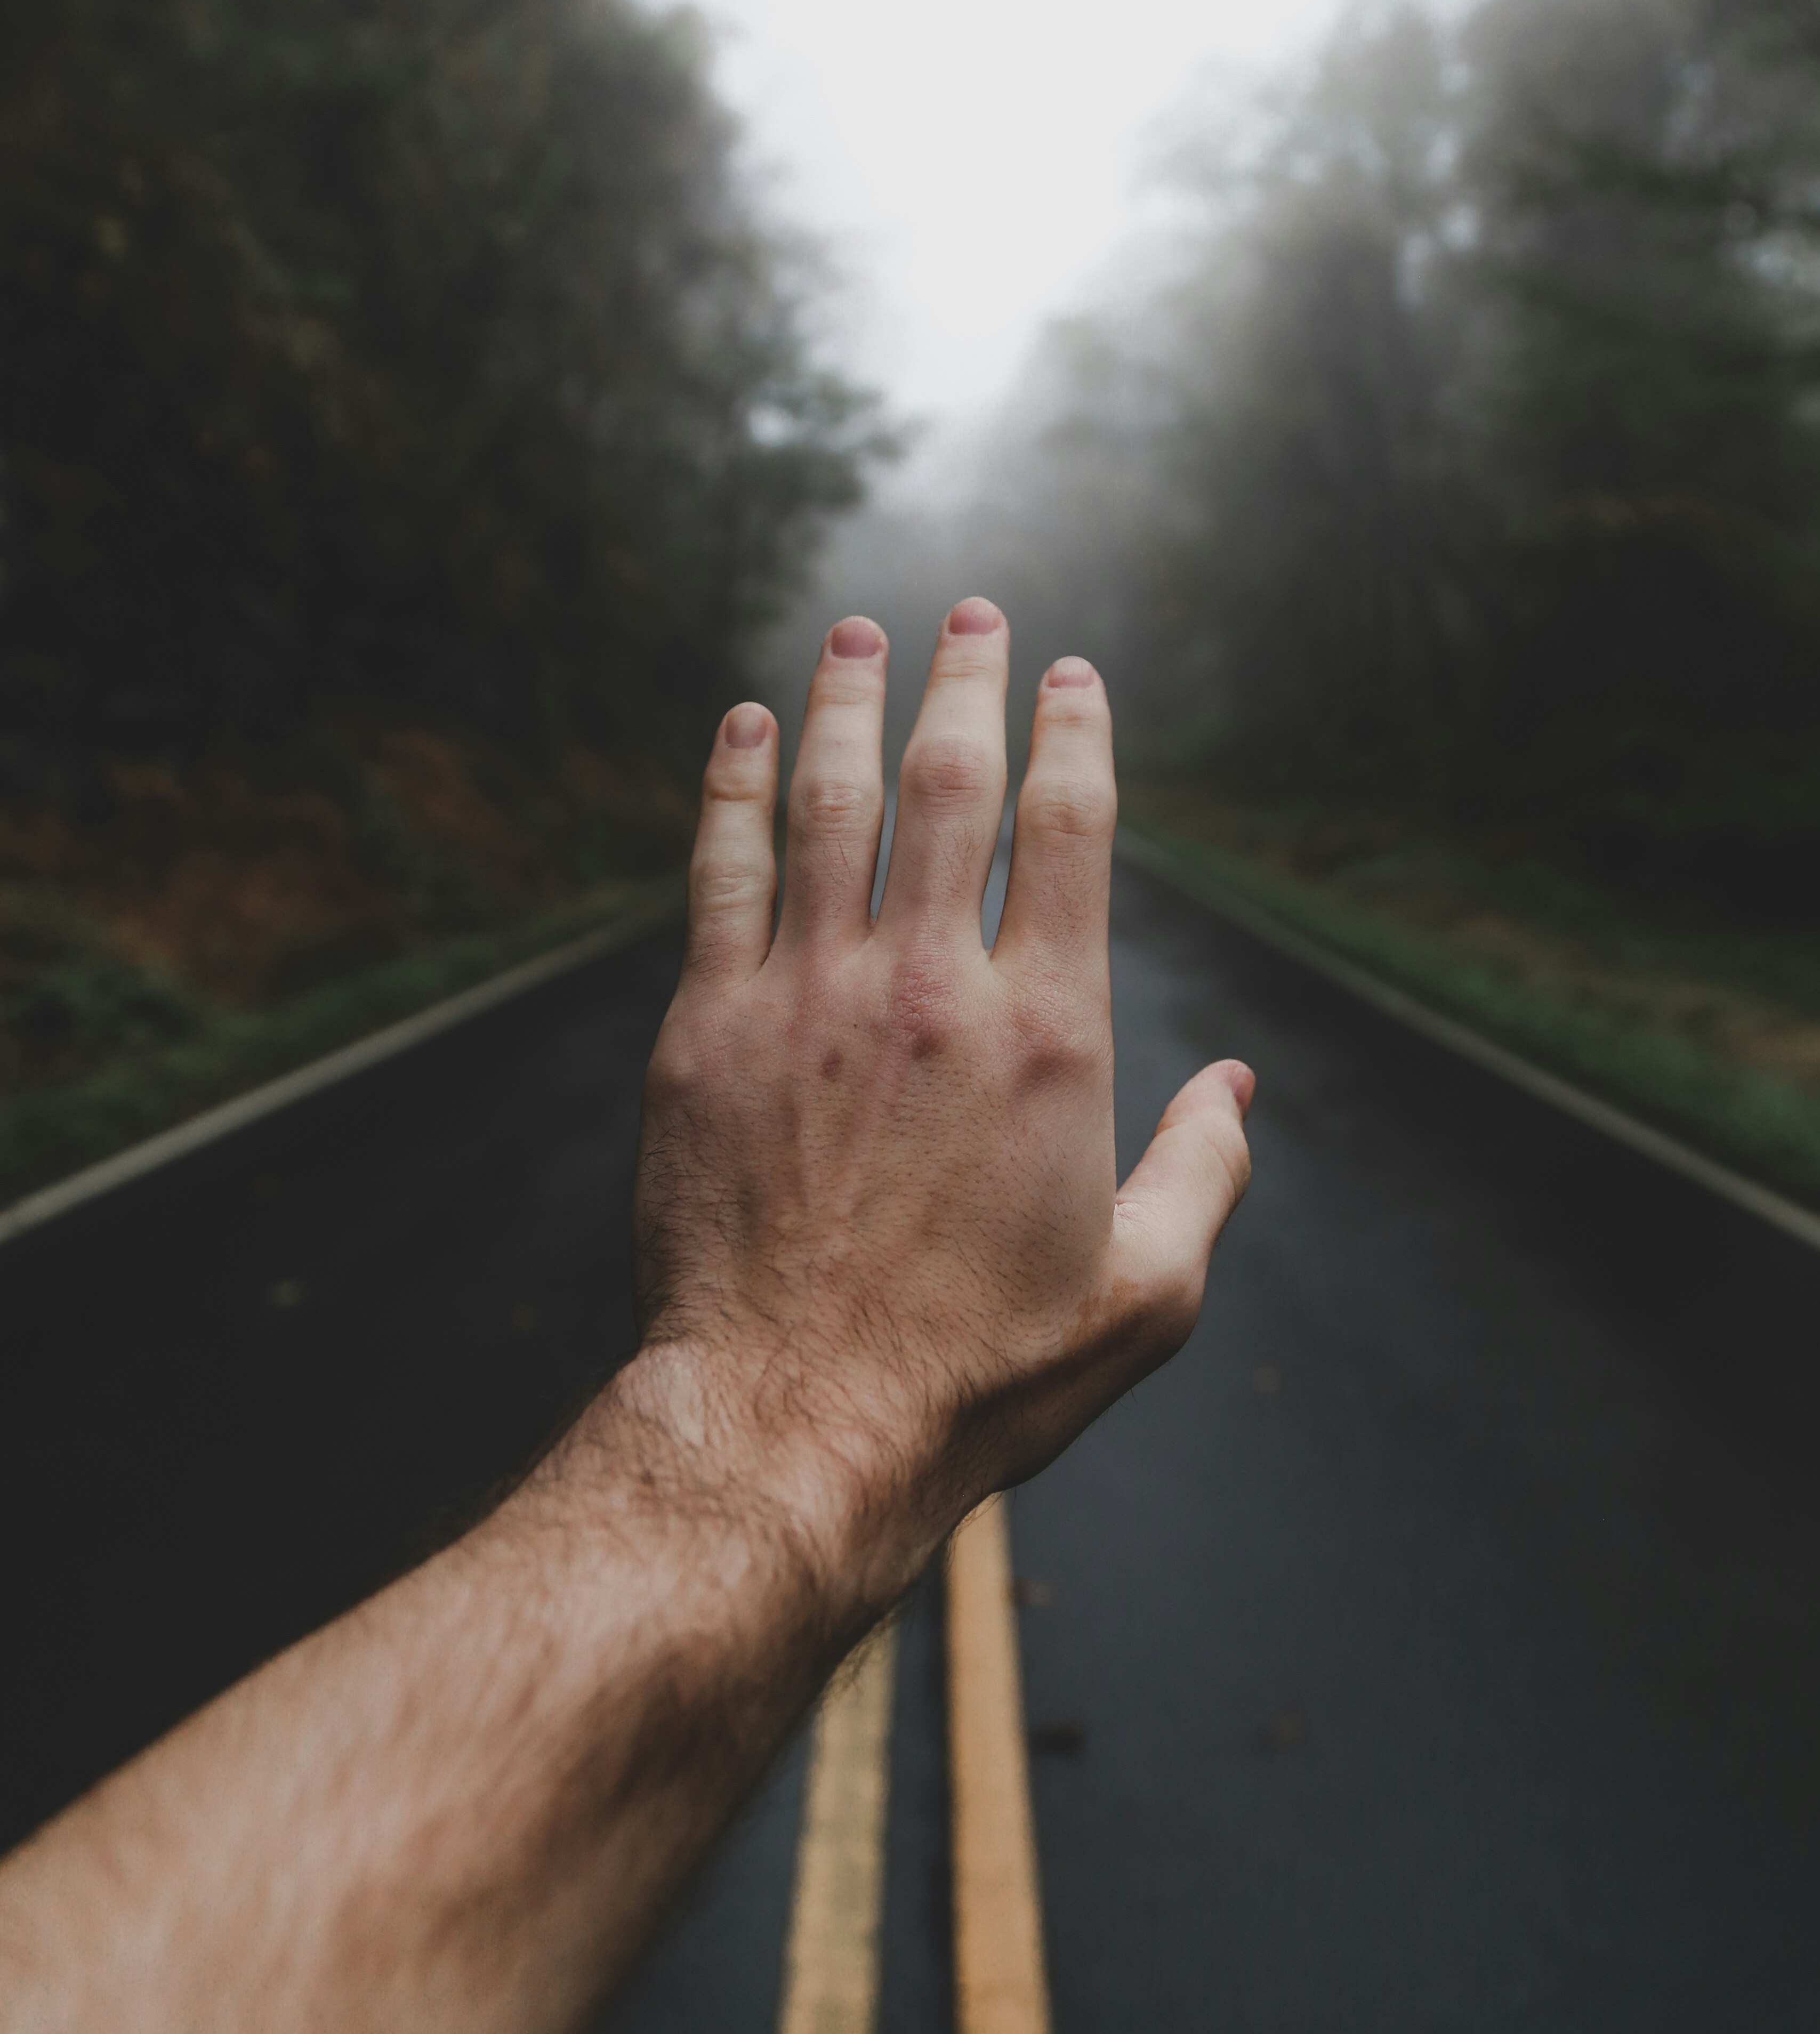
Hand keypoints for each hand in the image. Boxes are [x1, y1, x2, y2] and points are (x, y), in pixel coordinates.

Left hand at [632, 597, 1252, 1585]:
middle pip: (952, 781)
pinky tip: (741, 729)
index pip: (1073, 830)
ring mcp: (807, 999)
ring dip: (848, 701)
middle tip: (971, 613)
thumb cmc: (981, 1371)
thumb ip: (1205, 1171)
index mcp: (1049, 1035)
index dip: (1077, 732)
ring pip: (832, 802)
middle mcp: (929, 987)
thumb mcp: (1145, 1293)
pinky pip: (720, 872)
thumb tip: (1241, 1084)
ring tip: (858, 631)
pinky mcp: (706, 1031)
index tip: (1073, 676)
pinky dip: (733, 787)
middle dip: (966, 679)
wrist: (800, 1420)